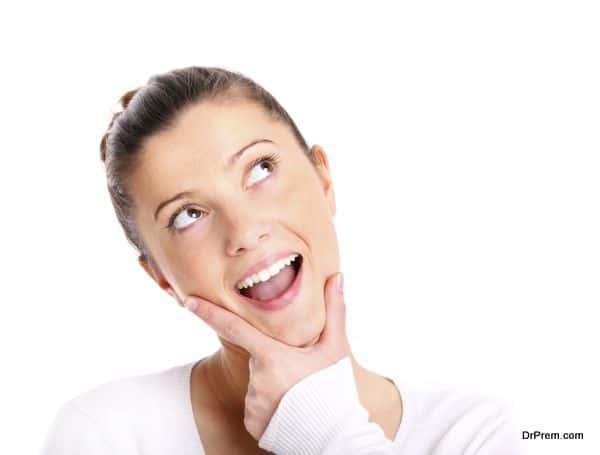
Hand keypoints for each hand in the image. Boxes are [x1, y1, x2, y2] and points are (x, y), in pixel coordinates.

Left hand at [183, 272, 348, 440]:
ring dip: (274, 384)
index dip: (210, 313)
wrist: (335, 436)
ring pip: (257, 383)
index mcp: (272, 356)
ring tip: (299, 396)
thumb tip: (338, 276)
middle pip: (258, 359)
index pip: (235, 328)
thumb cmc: (335, 388)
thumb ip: (335, 310)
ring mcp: (252, 403)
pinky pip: (256, 405)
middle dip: (274, 361)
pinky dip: (270, 405)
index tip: (188, 301)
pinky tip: (290, 409)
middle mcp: (256, 379)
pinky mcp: (251, 422)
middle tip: (301, 376)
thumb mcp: (336, 349)